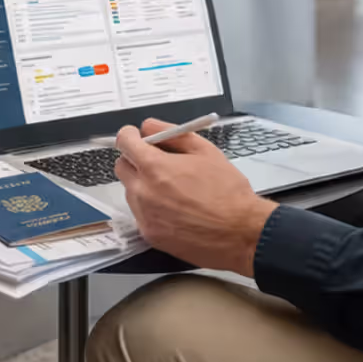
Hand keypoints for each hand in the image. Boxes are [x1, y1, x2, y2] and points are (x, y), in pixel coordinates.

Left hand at [114, 119, 278, 275]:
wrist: (241, 233)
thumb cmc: (228, 192)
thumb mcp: (205, 151)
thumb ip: (172, 133)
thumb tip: (150, 126)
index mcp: (156, 167)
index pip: (124, 143)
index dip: (129, 135)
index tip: (135, 136)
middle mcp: (144, 192)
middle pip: (122, 167)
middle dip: (135, 160)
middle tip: (158, 161)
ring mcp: (144, 216)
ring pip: (131, 192)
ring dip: (144, 185)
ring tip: (175, 190)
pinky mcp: (150, 235)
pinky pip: (140, 214)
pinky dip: (151, 208)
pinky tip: (176, 209)